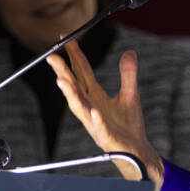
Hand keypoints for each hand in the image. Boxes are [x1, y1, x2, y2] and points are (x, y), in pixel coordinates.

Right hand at [46, 41, 164, 186]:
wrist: (136, 151)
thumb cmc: (129, 126)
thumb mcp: (131, 95)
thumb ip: (128, 74)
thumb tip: (129, 52)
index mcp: (96, 96)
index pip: (82, 72)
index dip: (74, 56)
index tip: (65, 39)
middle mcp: (91, 108)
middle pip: (75, 87)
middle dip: (63, 71)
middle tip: (52, 56)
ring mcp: (96, 123)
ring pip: (79, 107)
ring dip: (70, 94)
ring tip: (61, 81)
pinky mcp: (106, 137)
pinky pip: (100, 127)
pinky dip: (96, 119)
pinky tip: (95, 111)